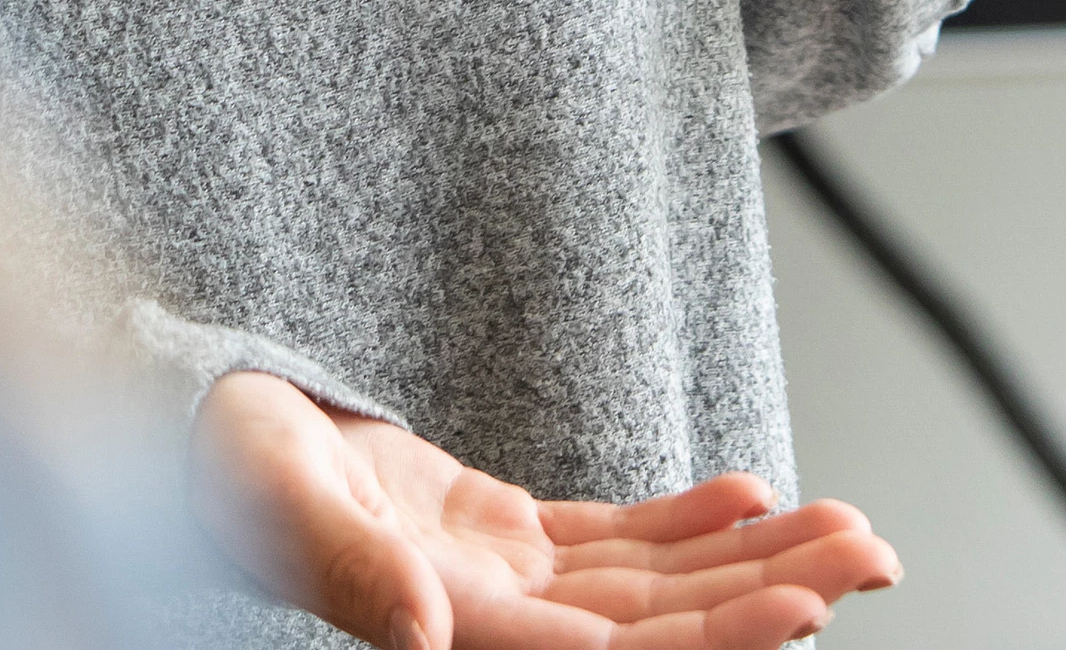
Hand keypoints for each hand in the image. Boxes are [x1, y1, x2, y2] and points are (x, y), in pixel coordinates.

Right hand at [189, 371, 897, 649]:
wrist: (195, 435)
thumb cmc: (218, 464)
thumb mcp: (271, 497)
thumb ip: (350, 570)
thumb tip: (428, 636)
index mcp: (447, 624)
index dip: (700, 640)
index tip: (794, 609)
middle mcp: (491, 619)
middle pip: (656, 627)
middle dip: (766, 593)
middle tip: (870, 554)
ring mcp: (501, 580)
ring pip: (652, 585)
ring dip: (750, 556)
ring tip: (850, 528)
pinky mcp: (498, 537)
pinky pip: (611, 542)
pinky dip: (684, 521)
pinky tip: (749, 493)